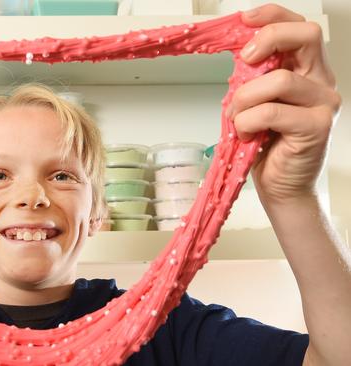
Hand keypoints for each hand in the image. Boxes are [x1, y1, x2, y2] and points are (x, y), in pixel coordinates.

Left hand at [228, 4, 340, 203]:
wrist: (281, 186)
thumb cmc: (267, 144)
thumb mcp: (255, 101)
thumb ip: (253, 77)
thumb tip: (237, 53)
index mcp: (307, 70)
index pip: (299, 27)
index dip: (273, 16)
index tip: (245, 19)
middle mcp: (322, 81)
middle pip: (306, 35)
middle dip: (268, 39)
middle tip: (244, 60)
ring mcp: (324, 103)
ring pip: (280, 80)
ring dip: (245, 98)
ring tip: (237, 118)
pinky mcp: (317, 127)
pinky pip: (271, 112)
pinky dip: (248, 121)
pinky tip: (247, 134)